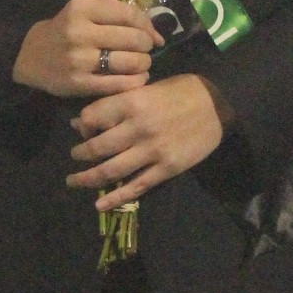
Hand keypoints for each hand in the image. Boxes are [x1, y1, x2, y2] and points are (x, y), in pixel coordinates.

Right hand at [12, 0, 158, 98]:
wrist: (30, 58)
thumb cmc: (65, 32)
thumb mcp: (84, 14)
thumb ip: (116, 16)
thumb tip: (156, 34)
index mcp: (81, 8)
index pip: (128, 13)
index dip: (148, 25)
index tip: (153, 35)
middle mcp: (79, 32)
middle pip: (132, 38)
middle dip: (146, 46)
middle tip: (145, 51)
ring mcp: (78, 59)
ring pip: (129, 62)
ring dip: (143, 64)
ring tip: (142, 65)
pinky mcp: (79, 83)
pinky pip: (118, 84)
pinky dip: (135, 82)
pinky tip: (137, 79)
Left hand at [67, 74, 229, 208]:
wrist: (218, 104)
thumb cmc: (180, 91)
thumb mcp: (147, 87)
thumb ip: (118, 103)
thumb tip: (85, 121)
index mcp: (132, 102)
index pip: (91, 117)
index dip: (82, 126)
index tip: (81, 130)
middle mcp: (138, 128)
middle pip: (97, 148)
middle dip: (80, 155)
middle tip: (75, 157)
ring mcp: (152, 151)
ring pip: (110, 171)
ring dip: (88, 179)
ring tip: (75, 180)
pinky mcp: (166, 168)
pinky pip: (135, 187)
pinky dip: (115, 198)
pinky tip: (100, 205)